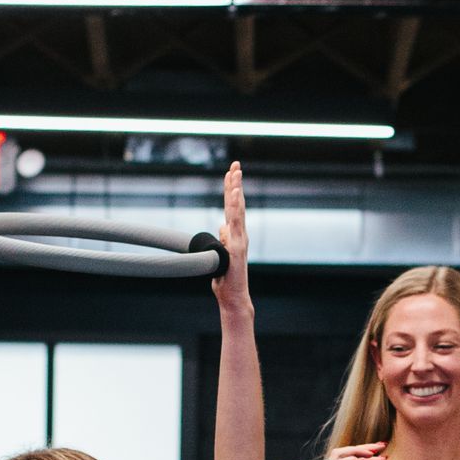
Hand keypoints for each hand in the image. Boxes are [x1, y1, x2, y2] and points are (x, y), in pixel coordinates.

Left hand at [211, 160, 249, 314]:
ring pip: (238, 210)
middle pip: (236, 204)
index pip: (232, 208)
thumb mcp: (220, 254)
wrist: (232, 296)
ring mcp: (239, 240)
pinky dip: (237, 208)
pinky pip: (236, 224)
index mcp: (234, 235)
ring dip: (237, 191)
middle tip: (235, 164)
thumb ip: (222, 239)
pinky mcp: (237, 247)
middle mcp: (239, 234)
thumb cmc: (226, 278)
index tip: (230, 173)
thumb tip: (221, 225)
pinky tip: (236, 195)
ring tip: (236, 173)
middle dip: (235, 183)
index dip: (231, 190)